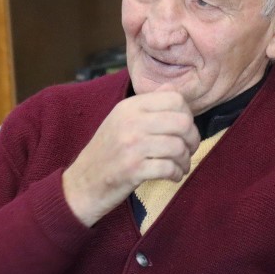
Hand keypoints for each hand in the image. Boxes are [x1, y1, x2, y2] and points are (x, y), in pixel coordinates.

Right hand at [62, 84, 199, 226]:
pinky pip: (169, 168)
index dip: (187, 115)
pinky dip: (177, 174)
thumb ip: (148, 106)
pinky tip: (172, 176)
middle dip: (192, 139)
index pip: (175, 99)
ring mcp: (131, 146)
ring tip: (180, 166)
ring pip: (178, 147)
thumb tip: (174, 90)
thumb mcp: (121, 120)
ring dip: (185, 160)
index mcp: (130, 106)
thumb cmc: (107, 153)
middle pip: (182, 122)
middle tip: (188, 150)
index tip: (183, 131)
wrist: (82, 183)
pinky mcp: (133, 169)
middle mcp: (130, 122)